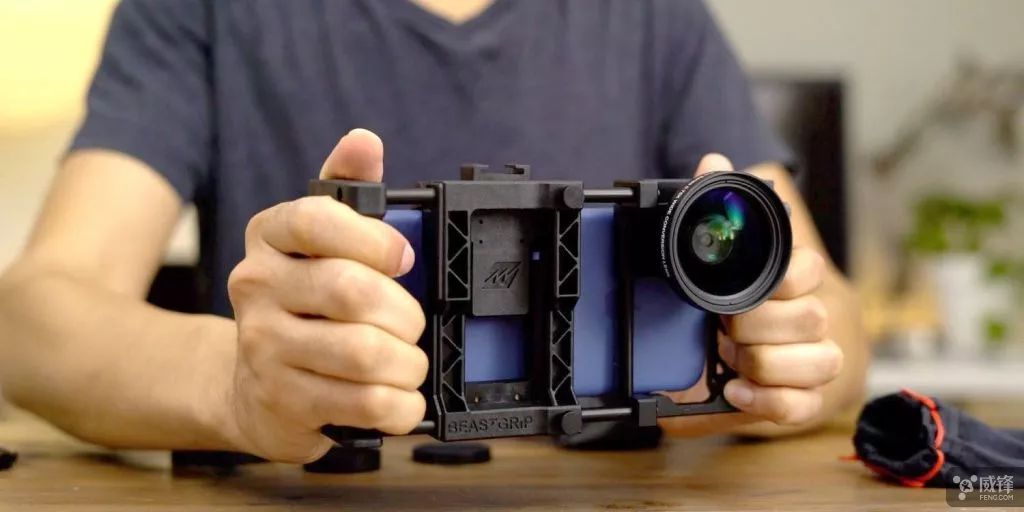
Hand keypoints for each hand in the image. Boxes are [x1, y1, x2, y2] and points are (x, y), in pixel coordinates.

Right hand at [224, 129, 427, 462]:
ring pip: (363, 353)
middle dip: (404, 312)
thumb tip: (364, 140)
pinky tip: (401, 398)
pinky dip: (400, 404)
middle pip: (352, 292)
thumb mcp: (323, 240)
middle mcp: (256, 287)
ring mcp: (264, 347)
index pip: (317, 219)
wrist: (253, 387)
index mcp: (270, 237)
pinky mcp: (283, 400)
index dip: (374, 239)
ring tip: (408, 363)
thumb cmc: (304, 303)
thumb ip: (349, 189)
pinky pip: (363, 403)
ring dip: (406, 362)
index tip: (402, 258)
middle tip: (411, 325)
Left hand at [697, 154, 843, 425]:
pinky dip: (765, 400)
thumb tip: (713, 160)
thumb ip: (721, 205)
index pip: (808, 270)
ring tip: (728, 357)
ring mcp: (819, 362)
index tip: (740, 288)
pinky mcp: (807, 401)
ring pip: (816, 363)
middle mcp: (819, 319)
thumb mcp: (734, 254)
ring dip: (762, 362)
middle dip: (755, 324)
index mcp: (802, 280)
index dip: (780, 278)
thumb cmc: (755, 299)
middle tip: (722, 325)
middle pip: (809, 318)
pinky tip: (736, 389)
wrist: (783, 352)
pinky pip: (799, 407)